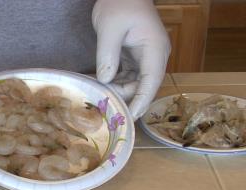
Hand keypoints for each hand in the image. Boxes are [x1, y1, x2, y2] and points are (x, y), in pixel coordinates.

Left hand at [92, 0, 170, 119]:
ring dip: (117, 90)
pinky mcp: (133, 58)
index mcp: (155, 49)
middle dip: (124, 96)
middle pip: (143, 86)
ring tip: (97, 93)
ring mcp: (144, 58)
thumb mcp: (109, 28)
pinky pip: (126, 76)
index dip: (142, 101)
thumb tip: (105, 80)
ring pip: (133, 83)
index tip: (130, 116)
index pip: (152, 81)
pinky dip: (113, 81)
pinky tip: (98, 84)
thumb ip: (108, 55)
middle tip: (103, 103)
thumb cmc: (119, 3)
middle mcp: (153, 56)